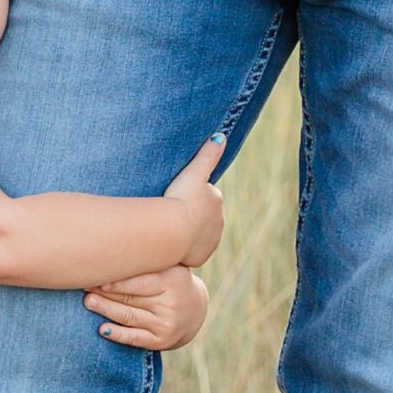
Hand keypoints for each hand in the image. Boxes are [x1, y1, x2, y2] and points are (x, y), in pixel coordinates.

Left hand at [84, 267, 209, 350]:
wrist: (194, 311)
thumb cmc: (171, 282)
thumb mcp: (168, 267)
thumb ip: (147, 260)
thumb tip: (111, 250)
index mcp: (173, 281)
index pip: (140, 282)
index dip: (117, 280)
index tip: (96, 274)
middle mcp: (171, 304)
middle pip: (131, 298)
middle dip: (105, 292)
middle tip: (84, 285)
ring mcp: (166, 324)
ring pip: (128, 317)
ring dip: (105, 309)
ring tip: (88, 301)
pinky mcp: (161, 341)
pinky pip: (134, 338)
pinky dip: (117, 334)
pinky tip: (102, 329)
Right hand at [164, 134, 225, 267]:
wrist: (172, 231)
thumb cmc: (180, 199)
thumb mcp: (193, 171)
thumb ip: (208, 154)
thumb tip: (222, 136)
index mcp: (216, 199)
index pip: (205, 195)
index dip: (190, 195)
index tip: (176, 196)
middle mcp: (218, 221)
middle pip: (202, 216)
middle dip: (191, 214)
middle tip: (171, 213)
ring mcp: (210, 241)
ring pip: (197, 234)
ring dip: (188, 232)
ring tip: (170, 229)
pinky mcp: (200, 257)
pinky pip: (192, 252)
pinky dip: (184, 248)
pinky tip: (172, 244)